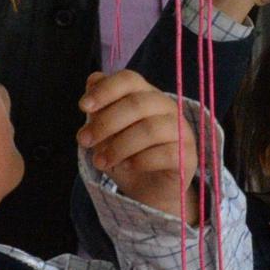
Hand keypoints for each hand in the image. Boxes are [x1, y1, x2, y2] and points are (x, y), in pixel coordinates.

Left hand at [77, 70, 201, 222]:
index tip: (83, 107)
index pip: (129, 79)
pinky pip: (166, 153)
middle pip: (137, 103)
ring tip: (100, 162)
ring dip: (119, 146)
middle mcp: (167, 108)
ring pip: (150, 129)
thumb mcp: (107, 133)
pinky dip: (140, 160)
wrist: (150, 190)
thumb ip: (101, 108)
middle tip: (84, 141)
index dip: (105, 90)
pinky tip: (126, 166)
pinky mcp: (187, 156)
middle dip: (105, 122)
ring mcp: (181, 131)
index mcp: (147, 95)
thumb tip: (93, 80)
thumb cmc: (128, 155)